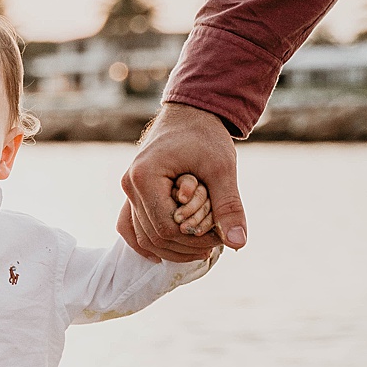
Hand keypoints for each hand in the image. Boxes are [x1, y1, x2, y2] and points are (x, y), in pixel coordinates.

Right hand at [119, 102, 241, 262]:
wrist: (190, 113)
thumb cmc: (206, 135)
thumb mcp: (222, 168)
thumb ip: (228, 205)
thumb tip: (237, 243)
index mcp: (145, 177)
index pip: (166, 228)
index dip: (193, 239)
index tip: (218, 236)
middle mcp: (130, 185)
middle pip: (153, 237)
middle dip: (185, 246)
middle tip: (213, 246)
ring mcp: (128, 190)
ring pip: (143, 237)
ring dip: (171, 248)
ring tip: (200, 249)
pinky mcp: (132, 193)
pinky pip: (129, 227)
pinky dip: (145, 243)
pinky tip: (165, 254)